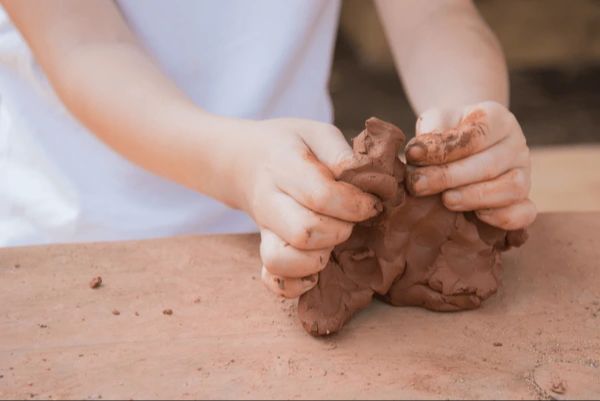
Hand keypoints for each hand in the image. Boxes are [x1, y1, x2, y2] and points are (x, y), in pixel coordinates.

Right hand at [235, 118, 380, 297]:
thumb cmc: (291, 146)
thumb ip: (342, 154)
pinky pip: (273, 281)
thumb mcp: (317, 133)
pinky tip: (315, 273)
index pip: (320, 195)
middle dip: (340, 231)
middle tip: (350, 220)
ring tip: (332, 242)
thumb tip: (370, 181)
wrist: (245, 161)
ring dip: (318, 259)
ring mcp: (264, 230)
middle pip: (304, 232)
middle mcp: (269, 201)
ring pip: (282, 260)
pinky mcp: (264, 251)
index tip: (371, 203)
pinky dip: (296, 285)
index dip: (354, 204)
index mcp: (283, 165)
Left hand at [404, 101, 536, 229]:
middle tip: (418, 185)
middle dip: (450, 177)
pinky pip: (525, 213)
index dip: (444, 147)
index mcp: (498, 119)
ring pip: (511, 189)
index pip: (477, 133)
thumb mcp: (436, 122)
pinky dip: (504, 217)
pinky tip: (476, 216)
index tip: (413, 155)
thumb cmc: (446, 132)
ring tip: (446, 200)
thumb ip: (429, 134)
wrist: (461, 147)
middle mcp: (516, 145)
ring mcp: (524, 174)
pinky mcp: (524, 200)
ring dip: (475, 197)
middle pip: (490, 164)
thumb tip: (417, 154)